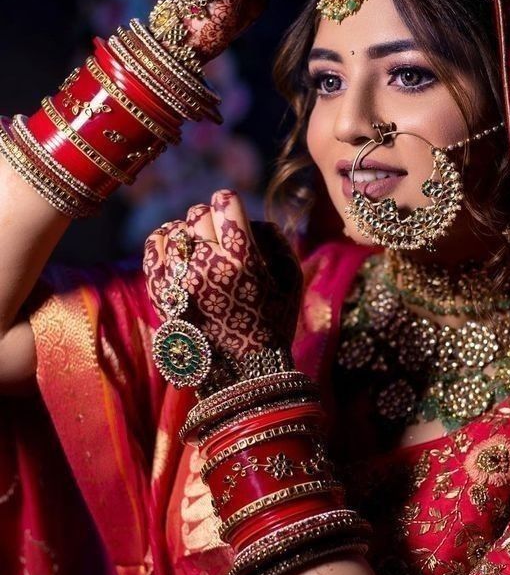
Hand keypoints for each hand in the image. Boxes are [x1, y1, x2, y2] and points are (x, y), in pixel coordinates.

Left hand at [143, 189, 302, 365]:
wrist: (242, 372)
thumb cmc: (273, 323)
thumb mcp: (290, 280)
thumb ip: (275, 240)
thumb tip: (250, 219)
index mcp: (241, 260)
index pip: (224, 203)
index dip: (229, 202)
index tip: (231, 210)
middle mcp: (206, 267)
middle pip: (198, 215)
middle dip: (211, 219)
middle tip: (218, 233)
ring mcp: (178, 281)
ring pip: (173, 230)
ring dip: (187, 232)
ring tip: (197, 244)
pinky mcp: (160, 293)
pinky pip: (153, 249)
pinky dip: (164, 242)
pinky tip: (176, 250)